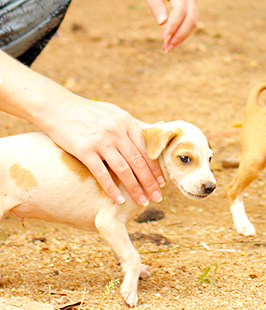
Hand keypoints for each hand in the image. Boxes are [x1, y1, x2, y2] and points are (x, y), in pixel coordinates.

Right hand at [41, 95, 163, 205]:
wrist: (58, 107)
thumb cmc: (87, 112)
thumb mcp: (113, 112)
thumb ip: (131, 124)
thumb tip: (153, 130)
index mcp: (126, 121)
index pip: (146, 148)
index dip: (155, 166)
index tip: (162, 181)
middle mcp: (117, 131)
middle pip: (138, 161)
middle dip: (150, 181)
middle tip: (158, 197)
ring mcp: (101, 141)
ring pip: (124, 170)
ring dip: (135, 188)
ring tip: (143, 202)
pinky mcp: (85, 151)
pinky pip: (102, 174)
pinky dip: (112, 189)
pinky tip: (120, 200)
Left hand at [134, 0, 197, 51]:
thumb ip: (154, 4)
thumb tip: (162, 24)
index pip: (180, 9)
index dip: (173, 25)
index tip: (163, 39)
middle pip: (191, 17)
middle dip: (180, 34)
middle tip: (165, 48)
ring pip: (193, 20)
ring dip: (182, 35)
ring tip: (167, 47)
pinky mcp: (188, 2)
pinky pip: (190, 18)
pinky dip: (182, 30)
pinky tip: (171, 39)